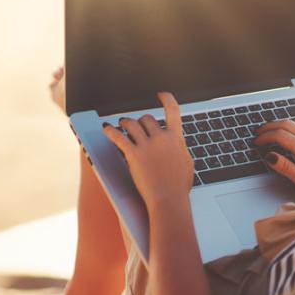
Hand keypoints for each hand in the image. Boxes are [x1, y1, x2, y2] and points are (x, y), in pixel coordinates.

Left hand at [103, 92, 193, 207]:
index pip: (173, 110)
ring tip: (121, 125)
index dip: (166, 99)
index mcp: (176, 138)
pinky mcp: (133, 154)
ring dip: (125, 123)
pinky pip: (118, 137)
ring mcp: (147, 146)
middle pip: (147, 118)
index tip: (161, 94)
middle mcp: (161, 138)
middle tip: (136, 125)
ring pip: (131, 124)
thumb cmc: (179, 186)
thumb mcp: (187, 162)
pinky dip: (110, 131)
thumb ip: (180, 148)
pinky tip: (107, 130)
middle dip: (141, 121)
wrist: (169, 199)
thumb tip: (177, 142)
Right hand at [253, 120, 294, 201]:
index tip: (256, 142)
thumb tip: (269, 156)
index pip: (279, 136)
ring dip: (282, 123)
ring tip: (272, 129)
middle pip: (286, 124)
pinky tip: (294, 127)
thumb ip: (284, 167)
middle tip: (258, 132)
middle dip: (270, 126)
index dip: (265, 137)